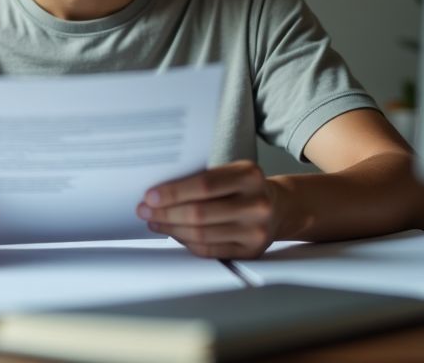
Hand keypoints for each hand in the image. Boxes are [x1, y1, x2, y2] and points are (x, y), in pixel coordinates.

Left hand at [137, 160, 277, 259]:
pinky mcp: (251, 251)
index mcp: (249, 176)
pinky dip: (186, 242)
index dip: (173, 192)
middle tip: (144, 211)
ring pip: (201, 234)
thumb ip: (202, 179)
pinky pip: (209, 250)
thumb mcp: (231, 173)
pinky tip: (173, 233)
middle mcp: (256, 203)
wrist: (278, 207)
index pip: (203, 184)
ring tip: (154, 222)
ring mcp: (256, 230)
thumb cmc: (244, 187)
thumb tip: (158, 193)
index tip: (149, 196)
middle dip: (165, 213)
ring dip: (171, 229)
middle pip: (199, 213)